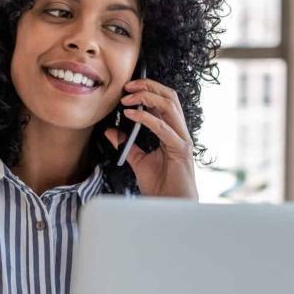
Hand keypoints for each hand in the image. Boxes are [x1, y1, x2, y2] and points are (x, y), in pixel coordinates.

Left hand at [104, 78, 198, 199]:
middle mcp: (180, 132)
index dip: (147, 90)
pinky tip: (131, 115)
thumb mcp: (138, 161)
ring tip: (127, 98)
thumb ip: (127, 144)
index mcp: (172, 132)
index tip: (126, 89)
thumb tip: (110, 131)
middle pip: (169, 97)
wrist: (170, 206)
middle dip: (148, 86)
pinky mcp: (181, 150)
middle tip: (127, 86)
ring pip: (169, 106)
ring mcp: (182, 139)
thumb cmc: (160, 187)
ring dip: (147, 97)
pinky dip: (146, 118)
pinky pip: (163, 128)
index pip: (164, 101)